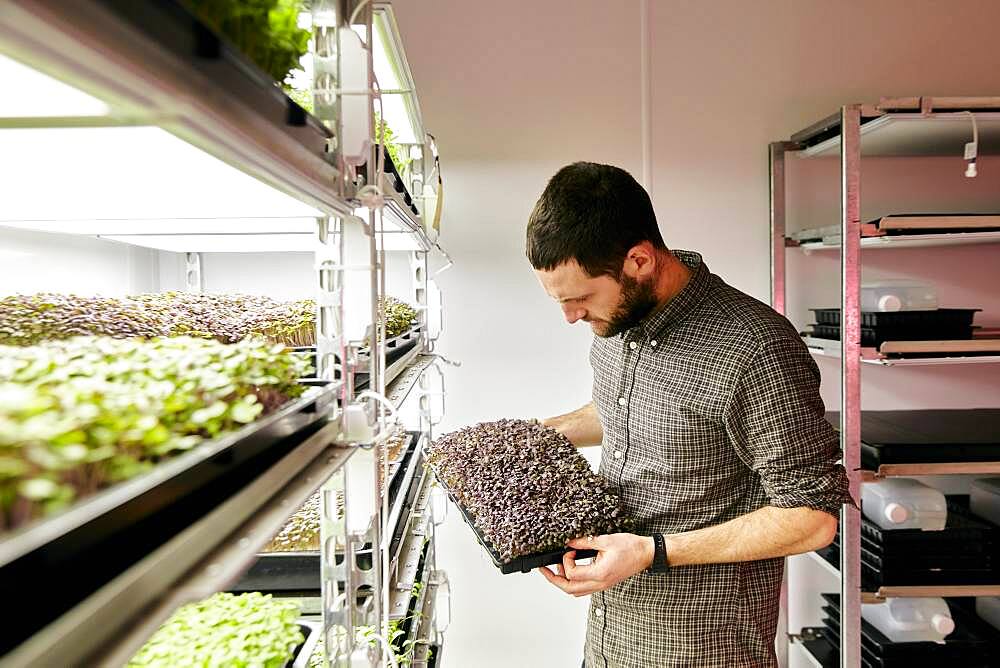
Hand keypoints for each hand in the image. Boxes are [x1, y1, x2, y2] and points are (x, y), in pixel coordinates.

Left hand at [537, 533, 653, 596]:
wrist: (646, 554)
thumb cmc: (631, 547)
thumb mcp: (606, 540)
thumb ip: (585, 542)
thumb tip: (569, 543)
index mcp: (600, 573)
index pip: (573, 574)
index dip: (566, 561)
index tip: (569, 550)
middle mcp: (600, 583)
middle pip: (570, 590)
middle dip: (554, 580)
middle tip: (544, 570)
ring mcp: (602, 585)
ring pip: (576, 592)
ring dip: (564, 582)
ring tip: (558, 569)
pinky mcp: (604, 583)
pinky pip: (585, 588)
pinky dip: (575, 582)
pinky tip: (573, 570)